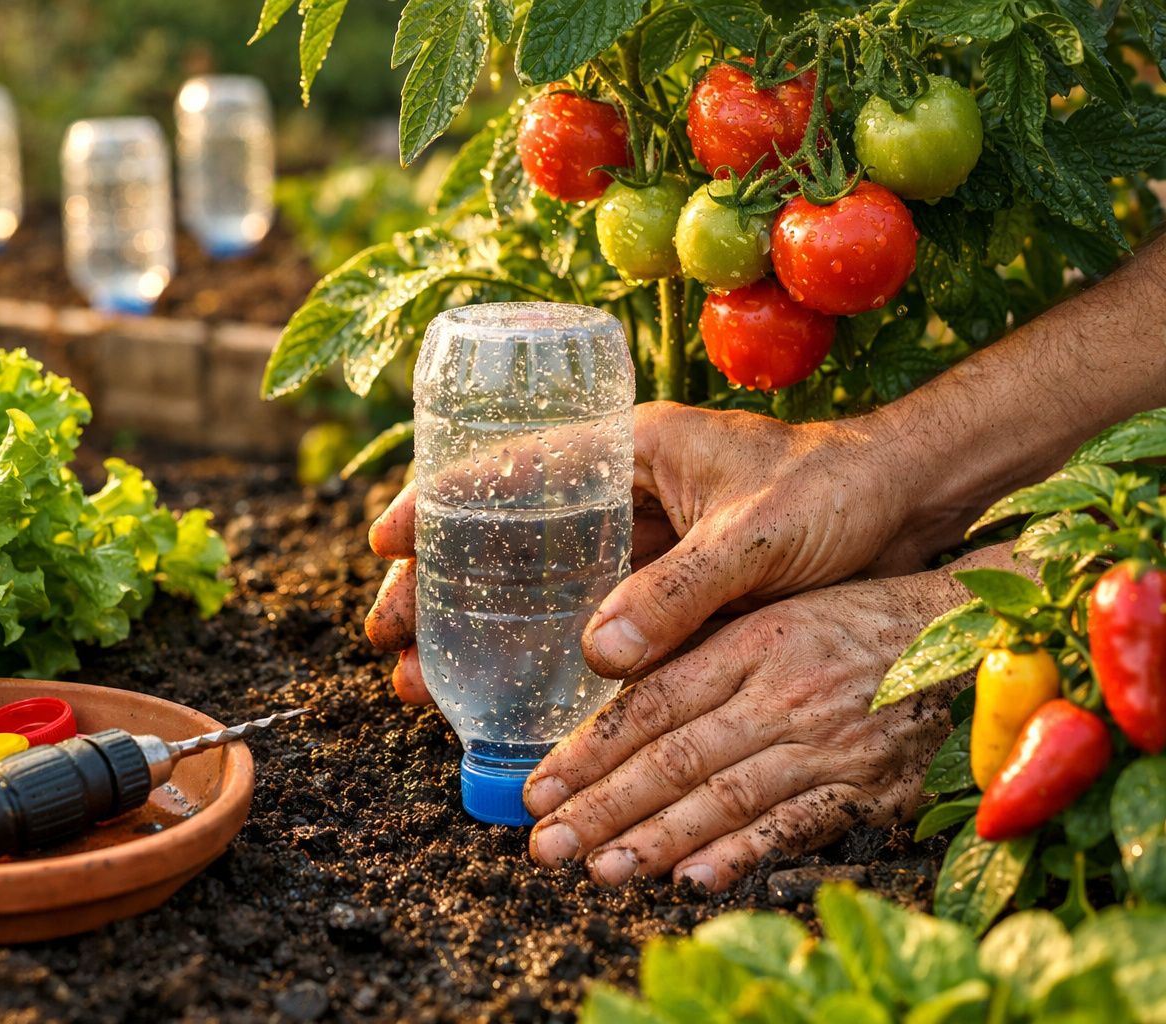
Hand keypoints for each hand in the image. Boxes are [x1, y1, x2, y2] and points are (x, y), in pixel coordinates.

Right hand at [365, 401, 936, 700]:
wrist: (913, 509)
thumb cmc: (840, 492)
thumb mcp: (758, 536)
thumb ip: (681, 593)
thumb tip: (594, 656)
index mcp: (633, 448)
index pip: (512, 465)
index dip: (440, 502)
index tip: (384, 543)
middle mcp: (624, 492)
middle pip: (507, 536)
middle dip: (439, 586)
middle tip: (391, 640)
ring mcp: (642, 544)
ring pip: (537, 586)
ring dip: (481, 632)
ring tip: (426, 687)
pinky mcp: (668, 590)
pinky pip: (587, 622)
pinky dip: (543, 657)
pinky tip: (511, 699)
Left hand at [524, 564, 973, 888]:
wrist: (968, 633)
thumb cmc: (856, 620)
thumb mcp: (774, 612)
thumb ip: (702, 651)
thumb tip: (617, 685)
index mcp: (752, 645)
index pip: (652, 705)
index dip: (591, 750)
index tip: (539, 788)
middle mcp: (782, 694)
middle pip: (676, 758)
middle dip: (603, 807)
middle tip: (546, 844)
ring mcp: (827, 744)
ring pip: (725, 798)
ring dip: (657, 838)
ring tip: (600, 868)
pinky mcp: (870, 786)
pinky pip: (798, 826)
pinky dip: (743, 854)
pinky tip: (692, 877)